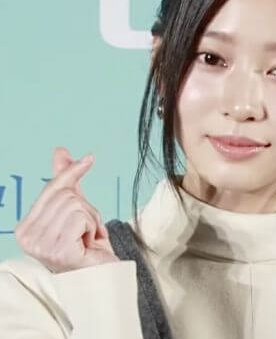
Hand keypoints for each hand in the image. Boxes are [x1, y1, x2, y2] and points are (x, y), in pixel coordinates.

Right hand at [15, 147, 118, 272]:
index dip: (72, 173)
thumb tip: (60, 151)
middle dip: (86, 207)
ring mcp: (41, 246)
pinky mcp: (58, 250)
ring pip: (75, 204)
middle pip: (66, 194)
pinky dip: (93, 227)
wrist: (102, 273)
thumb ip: (66, 181)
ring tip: (88, 237)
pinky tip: (89, 244)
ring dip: (91, 219)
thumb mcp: (77, 206)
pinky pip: (81, 217)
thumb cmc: (86, 243)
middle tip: (87, 228)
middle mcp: (27, 238)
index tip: (91, 158)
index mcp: (26, 228)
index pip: (51, 188)